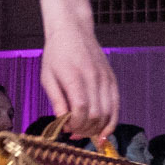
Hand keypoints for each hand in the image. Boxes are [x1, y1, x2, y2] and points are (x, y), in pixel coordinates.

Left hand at [39, 22, 117, 141]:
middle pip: (95, 115)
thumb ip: (56, 100)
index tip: (65, 128)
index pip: (80, 109)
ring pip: (107, 113)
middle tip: (73, 133)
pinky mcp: (112, 79)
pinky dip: (112, 121)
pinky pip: (116, 105)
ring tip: (85, 132)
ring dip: (97, 129)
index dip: (74, 124)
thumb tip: (63, 122)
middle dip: (84, 130)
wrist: (73, 31)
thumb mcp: (47, 77)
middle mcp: (93, 78)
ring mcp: (105, 79)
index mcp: (74, 77)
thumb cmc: (56, 54)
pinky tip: (104, 132)